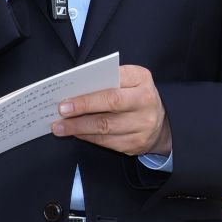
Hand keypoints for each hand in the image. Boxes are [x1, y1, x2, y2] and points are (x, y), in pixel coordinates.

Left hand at [51, 65, 170, 155]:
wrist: (162, 122)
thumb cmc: (134, 94)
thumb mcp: (128, 80)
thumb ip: (106, 80)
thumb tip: (74, 90)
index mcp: (141, 78)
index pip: (114, 81)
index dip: (90, 91)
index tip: (67, 95)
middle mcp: (145, 101)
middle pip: (111, 104)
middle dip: (82, 108)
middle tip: (61, 111)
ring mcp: (143, 125)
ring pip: (106, 127)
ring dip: (78, 127)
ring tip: (59, 126)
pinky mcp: (137, 143)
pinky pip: (107, 142)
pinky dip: (88, 137)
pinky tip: (75, 133)